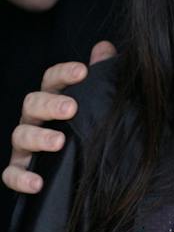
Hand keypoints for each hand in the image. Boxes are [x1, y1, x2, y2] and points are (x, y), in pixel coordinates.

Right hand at [3, 41, 114, 194]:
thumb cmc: (93, 124)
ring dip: (38, 138)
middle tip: (71, 108)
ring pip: (20, 135)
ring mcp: (26, 144)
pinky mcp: (22, 169)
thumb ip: (103, 74)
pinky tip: (37, 182)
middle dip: (50, 104)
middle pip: (32, 103)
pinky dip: (20, 178)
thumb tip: (104, 48)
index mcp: (54, 98)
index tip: (82, 71)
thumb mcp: (102, 100)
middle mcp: (36, 118)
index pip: (51, 79)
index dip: (64, 73)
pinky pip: (11, 173)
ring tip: (58, 142)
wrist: (94, 167)